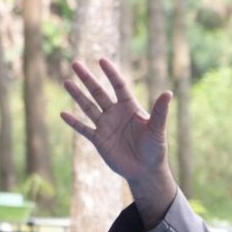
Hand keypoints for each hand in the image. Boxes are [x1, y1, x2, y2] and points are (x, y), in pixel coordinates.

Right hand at [61, 58, 177, 225]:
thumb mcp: (157, 129)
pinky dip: (74, 122)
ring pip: (88, 107)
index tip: (101, 60)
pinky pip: (84, 129)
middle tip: (76, 63)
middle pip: (99, 92)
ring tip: (67, 82)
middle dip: (88, 78)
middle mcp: (116, 114)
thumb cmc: (155, 149)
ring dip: (77, 95)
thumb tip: (168, 93)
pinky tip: (63, 114)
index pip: (118, 86)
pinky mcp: (99, 140)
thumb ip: (160, 111)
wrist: (146, 170)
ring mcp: (106, 126)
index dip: (111, 73)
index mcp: (130, 108)